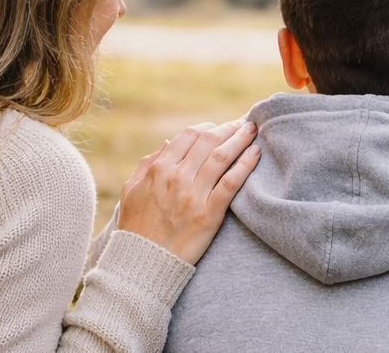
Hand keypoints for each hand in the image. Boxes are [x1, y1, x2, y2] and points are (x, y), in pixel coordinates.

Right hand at [116, 120, 261, 264]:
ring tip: (253, 131)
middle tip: (244, 124)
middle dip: (228, 128)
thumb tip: (166, 143)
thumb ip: (147, 164)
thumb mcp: (131, 191)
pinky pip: (231, 183)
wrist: (143, 263)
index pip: (188, 135)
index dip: (207, 127)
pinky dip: (245, 165)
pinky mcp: (208, 214)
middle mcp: (176, 177)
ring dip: (240, 139)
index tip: (220, 127)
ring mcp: (193, 195)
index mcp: (158, 169)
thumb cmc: (136, 228)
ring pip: (222, 157)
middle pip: (208, 141)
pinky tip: (256, 153)